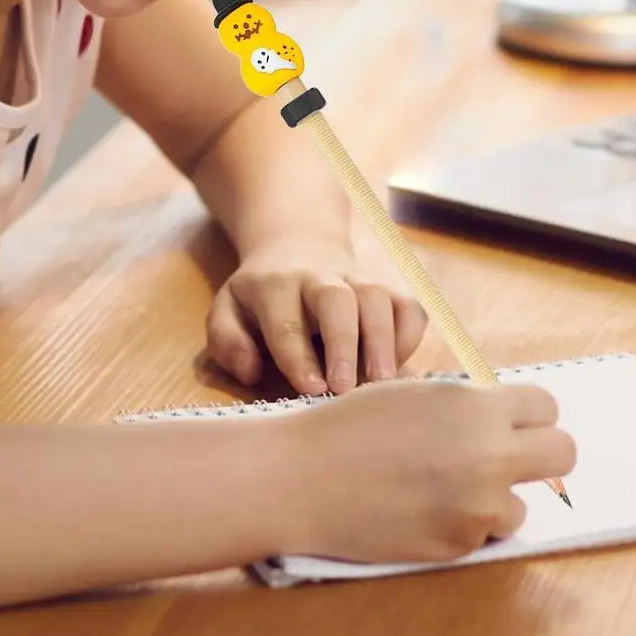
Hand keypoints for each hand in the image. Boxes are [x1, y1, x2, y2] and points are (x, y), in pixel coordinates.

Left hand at [205, 235, 428, 395]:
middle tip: (347, 388)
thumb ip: (227, 341)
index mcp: (274, 285)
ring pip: (376, 297)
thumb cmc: (261, 297)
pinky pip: (407, 304)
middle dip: (343, 343)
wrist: (297, 245)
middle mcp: (318, 277)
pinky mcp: (386, 287)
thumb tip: (251, 372)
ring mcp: (356, 279)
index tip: (313, 390)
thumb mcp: (228, 311)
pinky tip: (396, 366)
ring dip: (382, 340)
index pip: (285, 322)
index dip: (298, 357)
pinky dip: (408, 335)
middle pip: (335, 299)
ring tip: (381, 383)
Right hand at [280, 379, 576, 563]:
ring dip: (496, 498)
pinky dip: (463, 525)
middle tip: (509, 456)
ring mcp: (479, 508)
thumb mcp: (417, 394)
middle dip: (541, 453)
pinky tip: (422, 510)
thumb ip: (468, 407)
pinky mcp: (460, 547)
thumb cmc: (353, 426)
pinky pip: (483, 535)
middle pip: (563, 453)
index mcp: (479, 409)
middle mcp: (490, 457)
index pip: (546, 407)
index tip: (511, 421)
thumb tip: (503, 419)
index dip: (528, 414)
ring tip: (444, 488)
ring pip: (521, 505)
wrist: (307, 480)